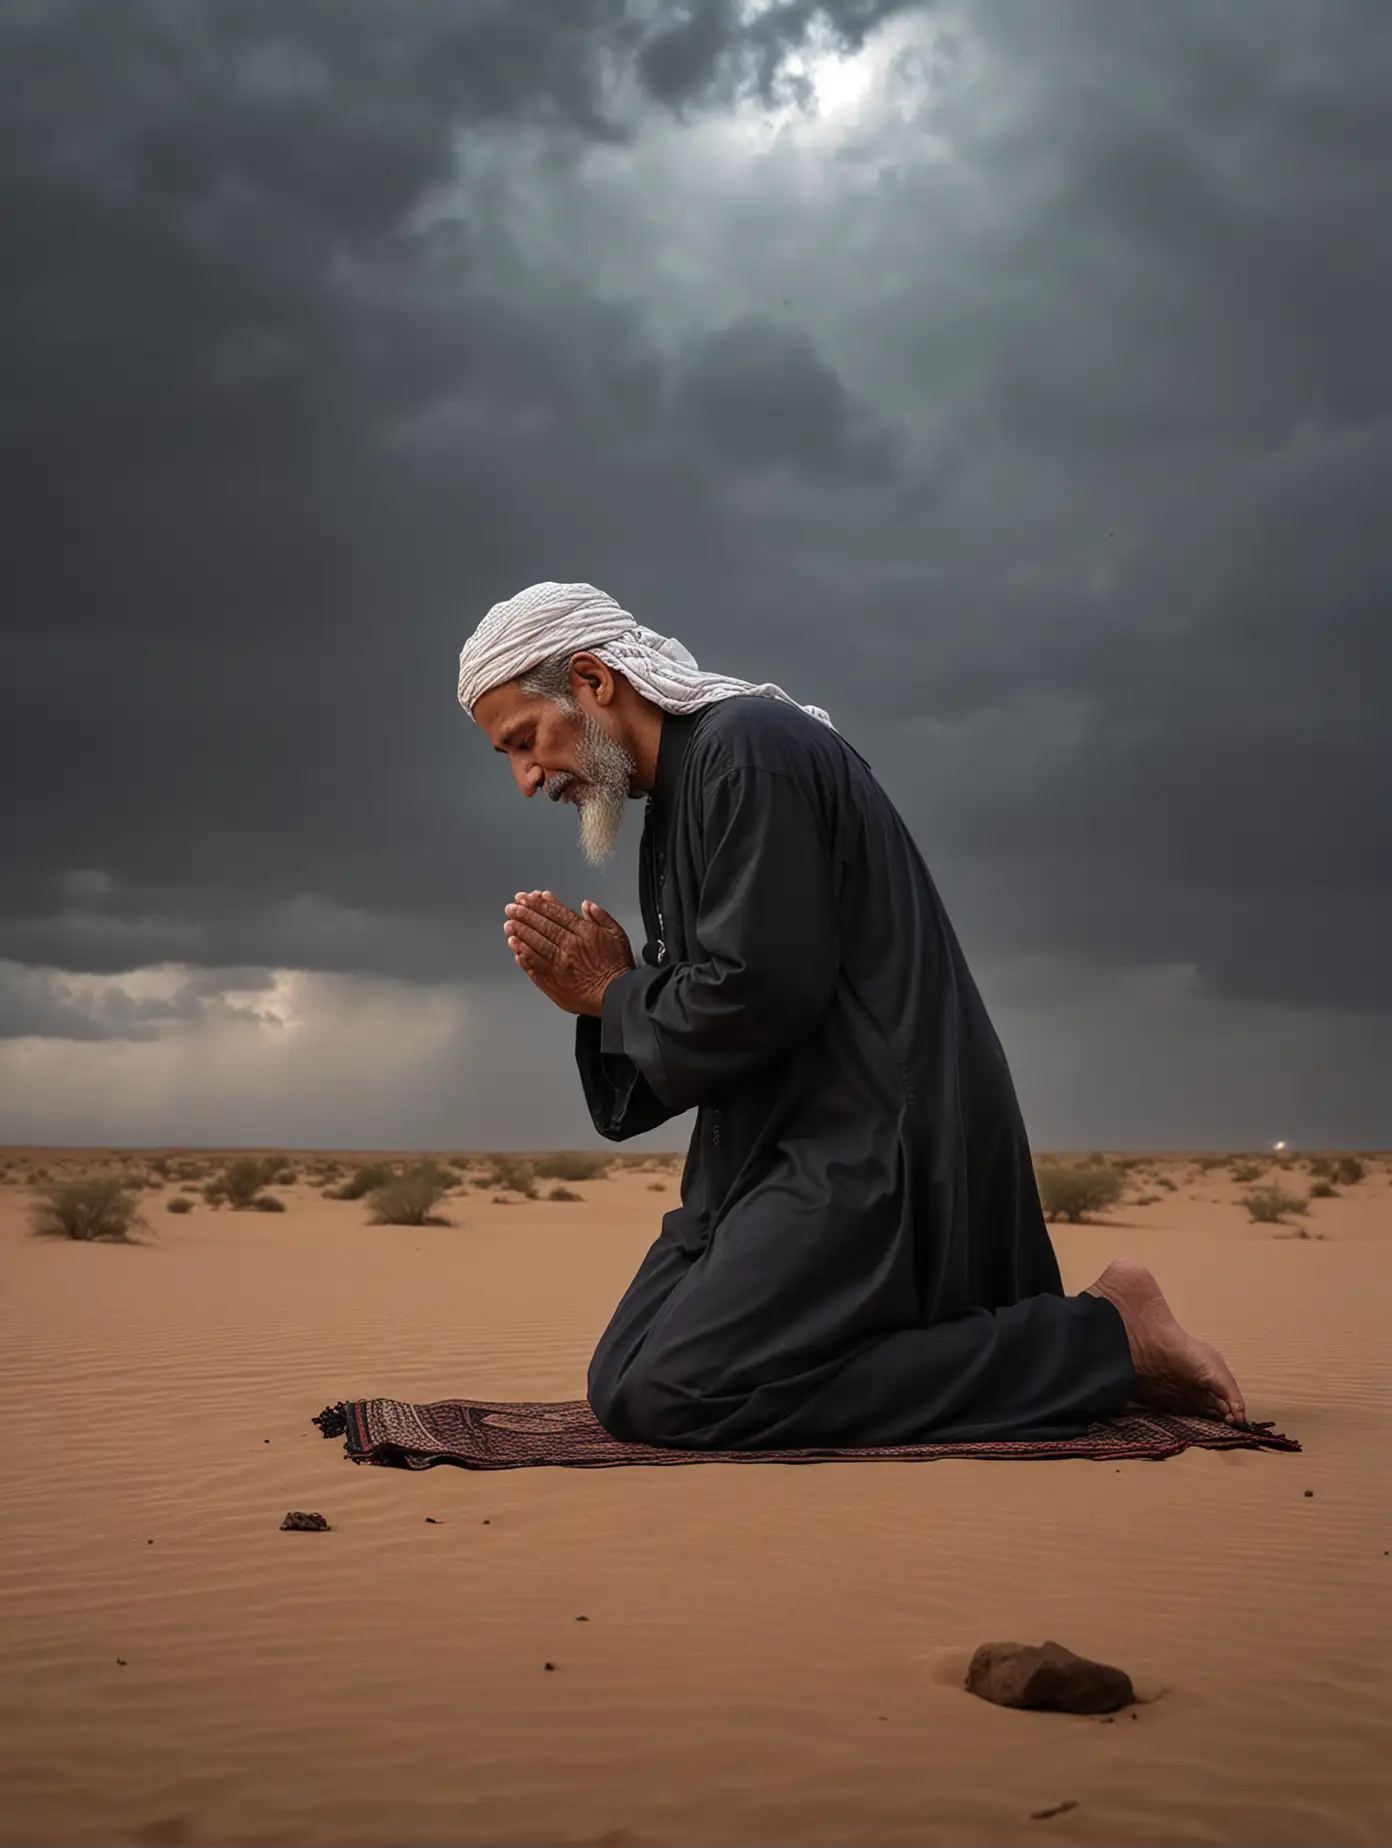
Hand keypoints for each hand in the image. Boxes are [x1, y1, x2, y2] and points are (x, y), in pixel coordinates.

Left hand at [503, 889, 635, 1016]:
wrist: (616, 995)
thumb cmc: (617, 968)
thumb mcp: (617, 935)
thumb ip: (601, 917)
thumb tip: (587, 905)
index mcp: (584, 932)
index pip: (556, 913)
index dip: (539, 904)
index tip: (526, 898)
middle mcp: (569, 945)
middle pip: (542, 926)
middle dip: (524, 914)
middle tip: (511, 908)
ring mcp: (559, 964)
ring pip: (535, 943)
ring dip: (520, 932)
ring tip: (509, 925)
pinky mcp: (554, 980)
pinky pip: (535, 965)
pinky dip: (524, 955)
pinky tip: (515, 948)